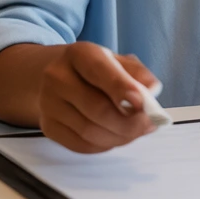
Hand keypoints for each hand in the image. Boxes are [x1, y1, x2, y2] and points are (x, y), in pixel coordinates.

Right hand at [37, 42, 158, 152]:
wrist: (56, 76)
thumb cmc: (94, 70)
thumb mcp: (118, 61)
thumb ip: (138, 74)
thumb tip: (151, 91)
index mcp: (79, 53)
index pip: (100, 71)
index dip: (122, 89)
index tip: (142, 104)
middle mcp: (57, 76)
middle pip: (97, 108)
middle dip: (129, 122)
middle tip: (148, 125)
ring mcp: (49, 103)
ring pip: (90, 131)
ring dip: (119, 137)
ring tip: (136, 131)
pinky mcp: (48, 126)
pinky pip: (81, 145)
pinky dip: (104, 145)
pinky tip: (116, 137)